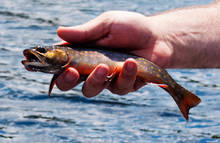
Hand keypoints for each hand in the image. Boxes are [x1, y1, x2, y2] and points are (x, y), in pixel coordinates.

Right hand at [56, 11, 172, 96]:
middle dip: (69, 81)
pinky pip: (120, 87)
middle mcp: (92, 68)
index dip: (55, 68)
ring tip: (109, 65)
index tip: (53, 66)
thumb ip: (85, 32)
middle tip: (74, 72)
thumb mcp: (107, 24)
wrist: (158, 37)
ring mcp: (108, 79)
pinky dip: (125, 76)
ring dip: (98, 79)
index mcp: (84, 53)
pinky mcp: (124, 85)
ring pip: (93, 89)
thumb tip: (59, 32)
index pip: (62, 64)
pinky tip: (132, 63)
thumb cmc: (131, 27)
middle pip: (72, 83)